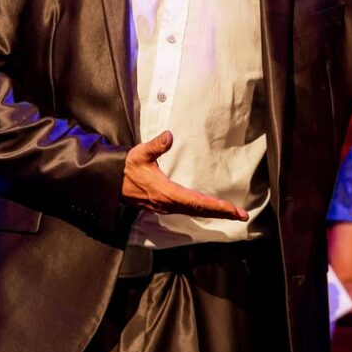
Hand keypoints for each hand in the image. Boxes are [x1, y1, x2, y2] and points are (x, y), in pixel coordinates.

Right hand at [122, 131, 243, 218]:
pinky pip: (188, 210)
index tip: (231, 208)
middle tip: (242, 215)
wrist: (110, 182)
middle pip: (200, 210)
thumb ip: (155, 145)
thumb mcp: (139, 153)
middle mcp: (167, 203)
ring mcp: (166, 206)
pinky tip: (212, 209)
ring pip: (195, 211)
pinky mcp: (164, 206)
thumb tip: (169, 136)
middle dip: (222, 212)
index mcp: (165, 192)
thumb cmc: (126, 167)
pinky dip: (203, 210)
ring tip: (233, 213)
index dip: (215, 206)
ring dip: (214, 213)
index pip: (195, 201)